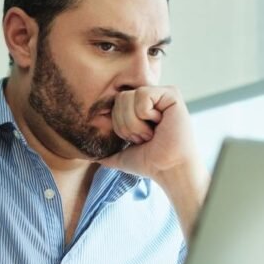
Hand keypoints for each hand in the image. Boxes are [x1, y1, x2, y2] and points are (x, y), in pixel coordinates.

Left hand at [100, 86, 209, 236]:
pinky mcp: (171, 93)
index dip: (120, 126)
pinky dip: (146, 114)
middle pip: (119, 98)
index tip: (138, 140)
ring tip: (152, 132)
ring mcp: (161, 94)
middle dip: (127, 124)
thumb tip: (92, 157)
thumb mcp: (123, 156)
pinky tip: (161, 124)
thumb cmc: (150, 164)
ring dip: (136, 123)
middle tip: (146, 137)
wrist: (168, 169)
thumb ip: (107, 153)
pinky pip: (142, 95)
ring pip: (128, 97)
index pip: (115, 104)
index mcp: (140, 108)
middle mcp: (151, 98)